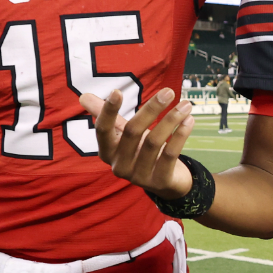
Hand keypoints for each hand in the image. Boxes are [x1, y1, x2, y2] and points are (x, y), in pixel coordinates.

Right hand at [80, 88, 195, 198]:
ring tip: (186, 105)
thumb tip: (83, 96)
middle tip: (169, 91)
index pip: (103, 131)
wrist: (165, 181)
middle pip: (132, 132)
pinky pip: (170, 154)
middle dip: (151, 109)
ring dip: (171, 120)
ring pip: (154, 142)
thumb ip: (107, 116)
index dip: (108, 112)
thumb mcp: (123, 134)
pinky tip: (189, 121)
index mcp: (107, 152)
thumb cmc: (140, 151)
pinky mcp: (159, 181)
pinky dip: (180, 135)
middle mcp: (119, 166)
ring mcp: (139, 176)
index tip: (117, 91)